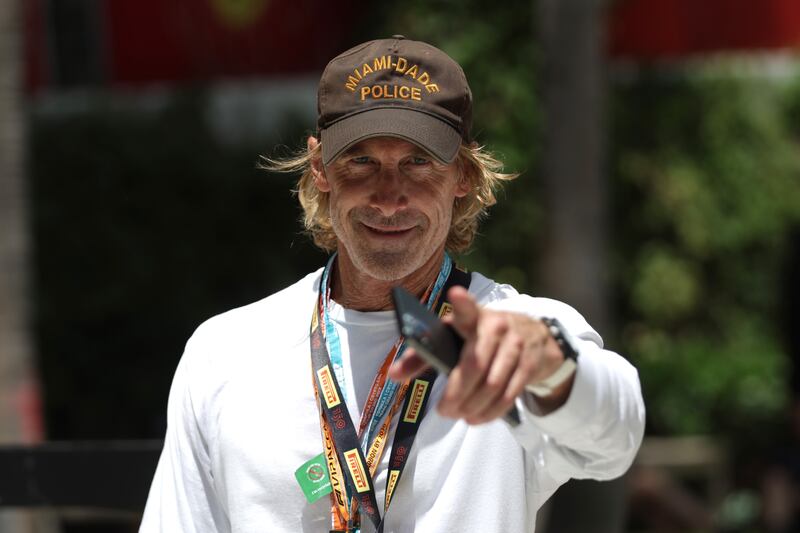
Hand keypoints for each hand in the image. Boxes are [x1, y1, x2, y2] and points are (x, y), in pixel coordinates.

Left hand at [388, 286, 573, 423]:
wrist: (533, 334)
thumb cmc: (480, 337)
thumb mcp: (455, 336)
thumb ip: (422, 355)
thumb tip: (393, 375)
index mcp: (473, 317)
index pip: (467, 309)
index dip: (463, 303)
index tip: (455, 294)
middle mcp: (496, 327)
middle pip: (474, 365)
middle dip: (457, 394)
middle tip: (443, 411)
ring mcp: (516, 346)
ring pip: (493, 385)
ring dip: (473, 407)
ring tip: (459, 415)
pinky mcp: (529, 364)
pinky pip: (509, 395)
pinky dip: (491, 412)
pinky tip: (476, 418)